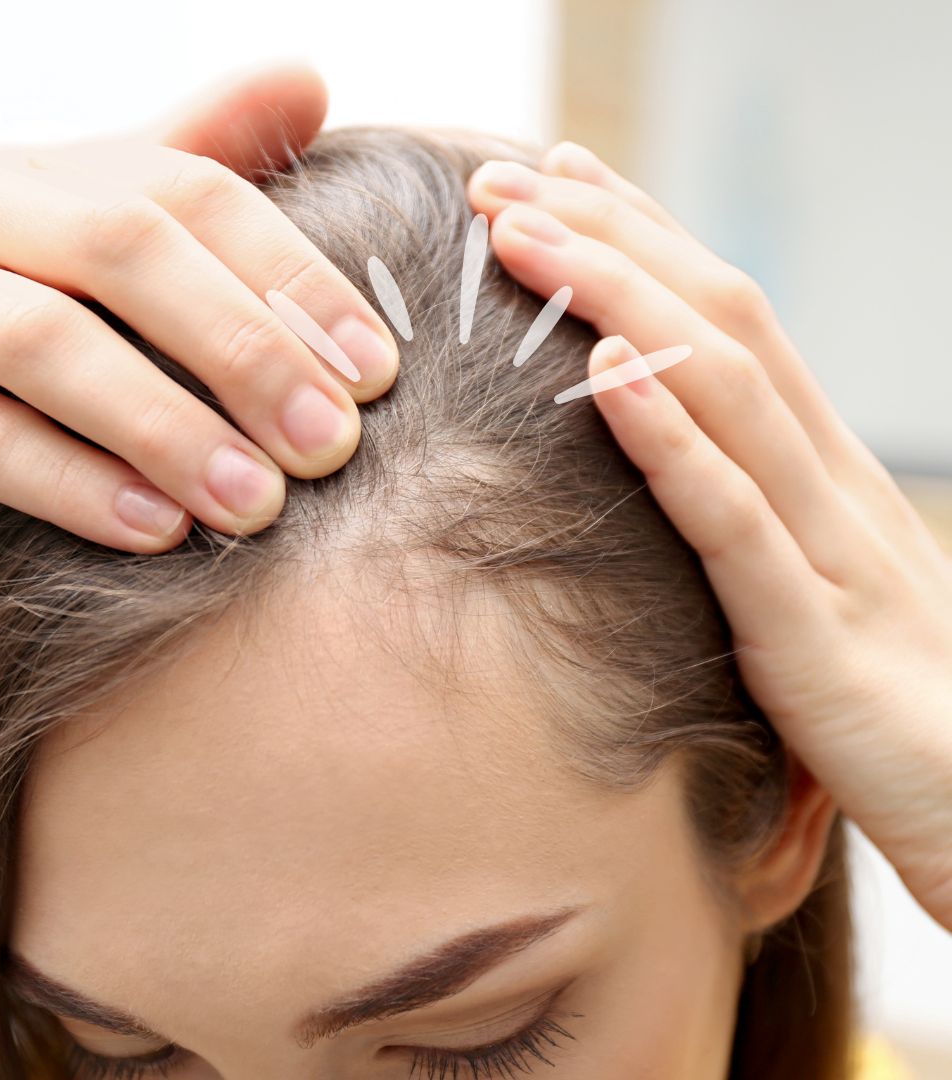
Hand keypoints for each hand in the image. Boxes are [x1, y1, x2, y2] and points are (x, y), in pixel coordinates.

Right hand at [0, 63, 398, 551]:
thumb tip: (310, 78)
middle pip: (123, 251)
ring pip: (41, 345)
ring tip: (254, 504)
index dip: (295, 278)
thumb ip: (198, 161)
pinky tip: (156, 531)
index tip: (376, 371)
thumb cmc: (12, 293)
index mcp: (47, 168)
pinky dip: (69, 484)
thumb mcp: (99, 225)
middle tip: (328, 446)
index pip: (193, 193)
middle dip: (242, 349)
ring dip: (164, 428)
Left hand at [467, 143, 951, 932]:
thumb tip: (656, 458)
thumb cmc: (894, 704)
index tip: (560, 185)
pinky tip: (606, 375)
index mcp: (820, 470)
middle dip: (611, 240)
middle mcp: (826, 482)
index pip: (726, 323)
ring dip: (618, 303)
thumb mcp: (812, 585)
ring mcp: (826, 549)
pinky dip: (669, 439)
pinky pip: (734, 518)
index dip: (643, 244)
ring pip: (722, 390)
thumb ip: (747, 517)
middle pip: (717, 323)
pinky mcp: (815, 636)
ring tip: (527, 235)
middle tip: (506, 179)